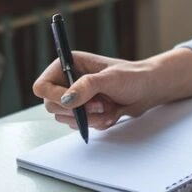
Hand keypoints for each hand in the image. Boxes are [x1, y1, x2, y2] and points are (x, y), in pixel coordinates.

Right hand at [32, 47, 191, 131]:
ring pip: (67, 119)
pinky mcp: (85, 111)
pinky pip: (80, 126)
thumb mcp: (110, 79)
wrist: (150, 90)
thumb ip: (87, 86)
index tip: (73, 102)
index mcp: (69, 65)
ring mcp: (76, 98)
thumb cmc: (133, 77)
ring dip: (91, 118)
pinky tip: (112, 113)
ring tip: (110, 107)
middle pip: (52, 106)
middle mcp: (68, 81)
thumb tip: (65, 100)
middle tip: (102, 104)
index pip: (42, 86)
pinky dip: (97, 123)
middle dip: (80, 110)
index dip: (54, 96)